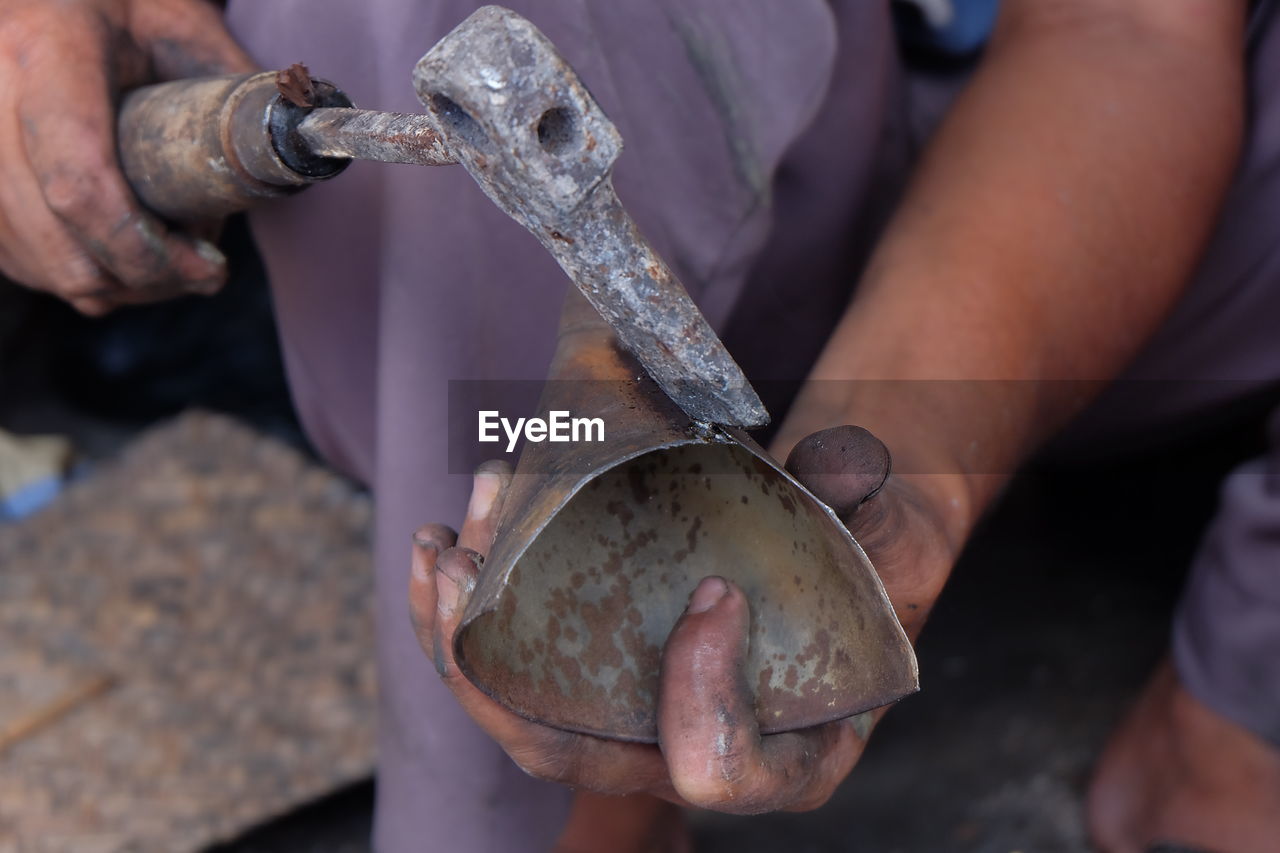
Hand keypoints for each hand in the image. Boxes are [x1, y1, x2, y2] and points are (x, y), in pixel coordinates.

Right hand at [0, 0, 254, 314]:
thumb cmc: (124, 3)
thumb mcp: (185, 26)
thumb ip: (236, 91)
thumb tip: (282, 168)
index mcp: (46, 50)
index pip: (82, 184)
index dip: (144, 250)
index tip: (206, 268)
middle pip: (58, 238)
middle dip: (142, 279)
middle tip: (202, 273)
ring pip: (36, 261)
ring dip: (111, 284)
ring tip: (170, 260)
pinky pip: (16, 257)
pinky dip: (75, 272)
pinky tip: (119, 255)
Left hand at [408, 427, 956, 812]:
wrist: (836, 540)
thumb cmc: (872, 552)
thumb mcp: (891, 537)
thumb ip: (868, 512)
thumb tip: (840, 466)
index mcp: (785, 756)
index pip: (723, 772)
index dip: (705, 699)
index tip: (718, 593)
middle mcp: (689, 752)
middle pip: (572, 754)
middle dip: (493, 677)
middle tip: (466, 570)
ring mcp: (631, 716)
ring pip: (518, 710)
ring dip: (457, 633)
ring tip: (442, 545)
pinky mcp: (593, 669)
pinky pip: (510, 662)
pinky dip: (470, 606)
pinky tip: (455, 536)